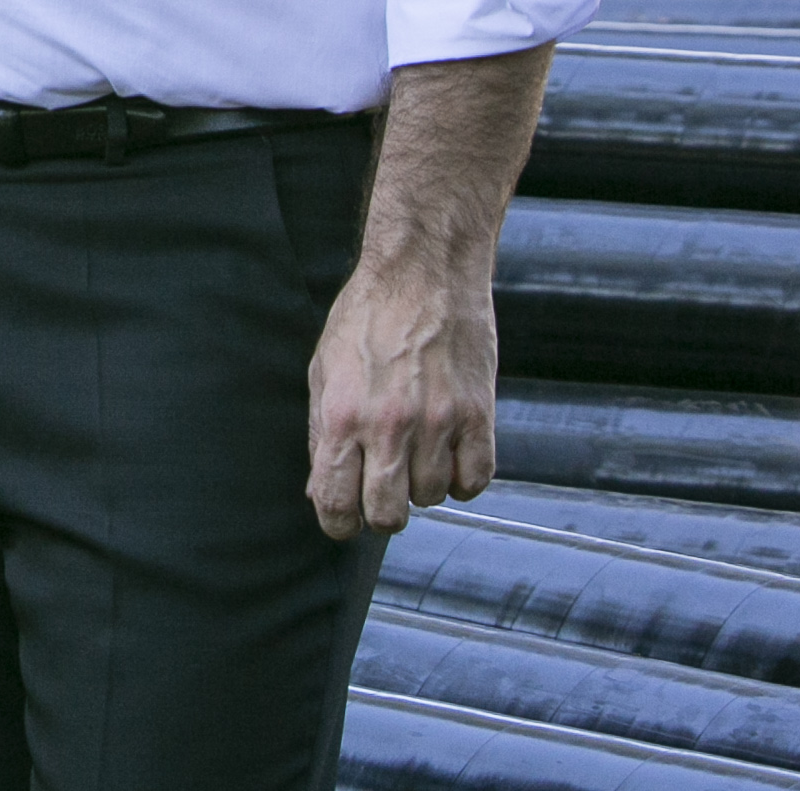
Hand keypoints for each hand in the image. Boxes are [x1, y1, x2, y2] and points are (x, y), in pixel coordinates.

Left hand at [306, 257, 498, 537]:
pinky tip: (449, 453)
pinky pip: (474, 481)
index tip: (343, 520)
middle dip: (381, 512)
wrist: (423, 275)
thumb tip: (321, 490)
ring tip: (415, 449)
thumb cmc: (366, 319)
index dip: (337, 523)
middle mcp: (389, 426)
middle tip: (382, 489)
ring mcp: (438, 423)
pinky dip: (462, 478)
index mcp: (341, 416)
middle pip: (388, 515)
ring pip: (433, 498)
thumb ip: (321, 433)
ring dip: (422, 485)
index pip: (336, 503)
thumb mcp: (323, 370)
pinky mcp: (478, 416)